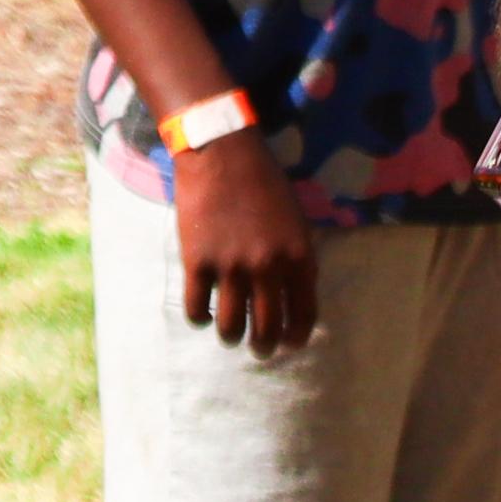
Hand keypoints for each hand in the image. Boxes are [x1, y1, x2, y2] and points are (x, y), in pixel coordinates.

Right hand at [174, 125, 318, 355]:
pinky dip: (200, 318)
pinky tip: (203, 314)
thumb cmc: (262, 181)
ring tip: (230, 335)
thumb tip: (295, 295)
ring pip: (231, 327)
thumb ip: (297, 257)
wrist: (221, 152)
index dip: (296, 336)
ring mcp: (231, 267)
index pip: (303, 313)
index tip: (289, 344)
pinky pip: (197, 309)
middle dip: (264, 346)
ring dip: (232, 337)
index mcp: (298, 256)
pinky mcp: (197, 262)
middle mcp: (267, 267)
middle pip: (267, 328)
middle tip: (259, 349)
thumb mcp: (295, 218)